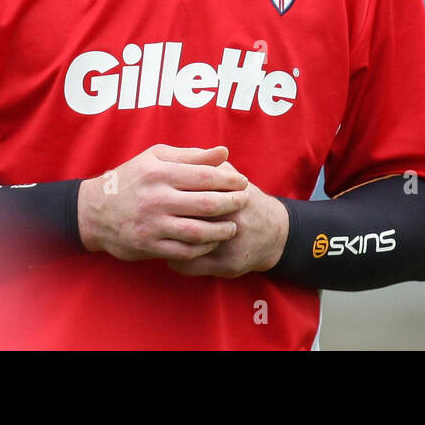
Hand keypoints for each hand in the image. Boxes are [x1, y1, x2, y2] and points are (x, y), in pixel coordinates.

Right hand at [77, 144, 249, 261]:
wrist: (94, 211)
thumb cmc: (131, 178)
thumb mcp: (156, 157)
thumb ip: (191, 155)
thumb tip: (225, 152)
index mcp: (159, 172)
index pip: (205, 176)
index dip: (230, 180)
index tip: (243, 182)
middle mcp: (156, 198)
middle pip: (206, 204)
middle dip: (232, 204)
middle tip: (245, 202)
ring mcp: (152, 224)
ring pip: (198, 231)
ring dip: (222, 230)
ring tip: (233, 226)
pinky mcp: (148, 246)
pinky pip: (184, 251)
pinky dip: (203, 248)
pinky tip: (213, 241)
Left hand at [166, 162, 287, 278]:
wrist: (275, 233)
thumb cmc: (245, 200)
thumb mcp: (232, 177)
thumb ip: (210, 166)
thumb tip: (180, 158)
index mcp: (231, 197)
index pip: (193, 194)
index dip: (170, 193)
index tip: (156, 191)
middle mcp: (233, 222)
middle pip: (187, 220)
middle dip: (165, 217)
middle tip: (149, 212)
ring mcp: (229, 247)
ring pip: (185, 246)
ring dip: (166, 240)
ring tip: (156, 231)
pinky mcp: (226, 266)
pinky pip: (189, 265)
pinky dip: (174, 260)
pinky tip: (167, 251)